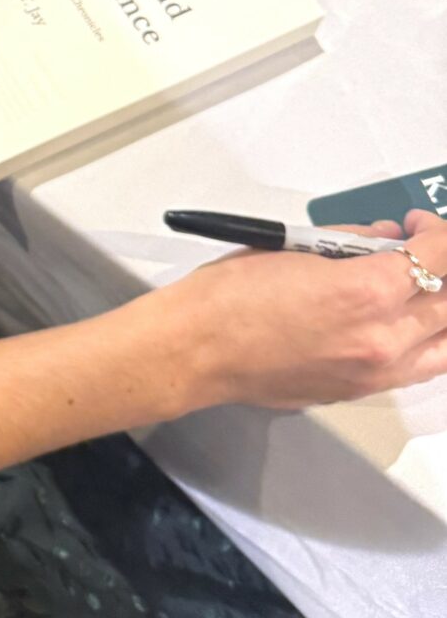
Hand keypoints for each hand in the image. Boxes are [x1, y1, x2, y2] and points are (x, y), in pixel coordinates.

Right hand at [143, 212, 446, 413]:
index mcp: (367, 292)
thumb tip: (383, 240)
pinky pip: (419, 368)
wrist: (197, 348)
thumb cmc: (230, 297)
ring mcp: (375, 372)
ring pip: (446, 342)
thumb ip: (351, 242)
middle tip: (420, 249)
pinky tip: (404, 323)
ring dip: (439, 310)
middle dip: (441, 266)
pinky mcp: (360, 392)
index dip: (437, 231)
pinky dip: (425, 342)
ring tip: (419, 290)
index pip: (438, 255)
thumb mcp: (294, 246)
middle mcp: (382, 338)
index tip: (420, 225)